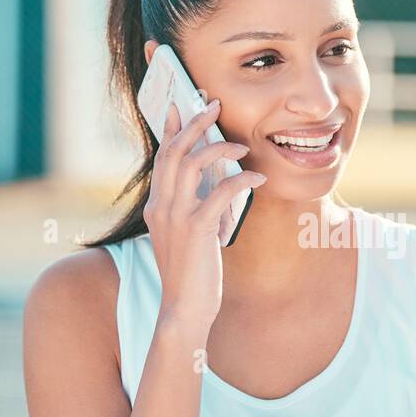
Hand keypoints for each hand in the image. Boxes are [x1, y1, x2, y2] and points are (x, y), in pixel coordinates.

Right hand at [145, 99, 266, 333]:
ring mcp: (176, 217)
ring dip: (220, 147)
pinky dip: (242, 179)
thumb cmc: (191, 278)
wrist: (184, 311)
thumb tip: (213, 190)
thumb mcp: (185, 239)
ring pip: (193, 163)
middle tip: (213, 106)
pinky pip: (220, 191)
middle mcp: (161, 207)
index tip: (179, 105)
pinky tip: (258, 179)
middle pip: (174, 151)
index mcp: (157, 208)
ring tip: (243, 146)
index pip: (162, 159)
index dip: (171, 129)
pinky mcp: (197, 228)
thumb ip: (192, 213)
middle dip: (194, 124)